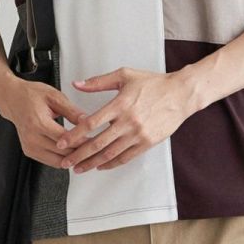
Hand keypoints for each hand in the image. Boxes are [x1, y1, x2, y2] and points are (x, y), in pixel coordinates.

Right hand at [0, 77, 88, 166]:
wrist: (12, 99)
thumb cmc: (32, 95)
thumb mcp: (55, 97)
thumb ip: (72, 111)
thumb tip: (88, 121)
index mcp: (38, 123)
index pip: (65, 139)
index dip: (82, 141)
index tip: (96, 140)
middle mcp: (32, 138)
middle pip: (63, 153)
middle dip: (81, 152)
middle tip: (96, 147)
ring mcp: (29, 147)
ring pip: (58, 162)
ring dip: (74, 159)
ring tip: (88, 152)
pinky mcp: (30, 152)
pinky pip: (52, 162)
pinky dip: (64, 160)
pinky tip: (75, 153)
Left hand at [57, 67, 193, 172]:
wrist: (181, 94)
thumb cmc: (154, 84)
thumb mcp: (124, 75)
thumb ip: (98, 82)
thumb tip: (77, 84)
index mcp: (120, 104)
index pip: (91, 123)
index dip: (75, 135)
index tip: (62, 142)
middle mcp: (128, 122)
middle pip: (98, 143)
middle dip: (79, 155)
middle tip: (66, 162)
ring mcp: (138, 134)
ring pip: (110, 154)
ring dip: (92, 163)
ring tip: (80, 168)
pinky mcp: (147, 142)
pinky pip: (126, 157)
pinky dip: (111, 164)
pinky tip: (101, 166)